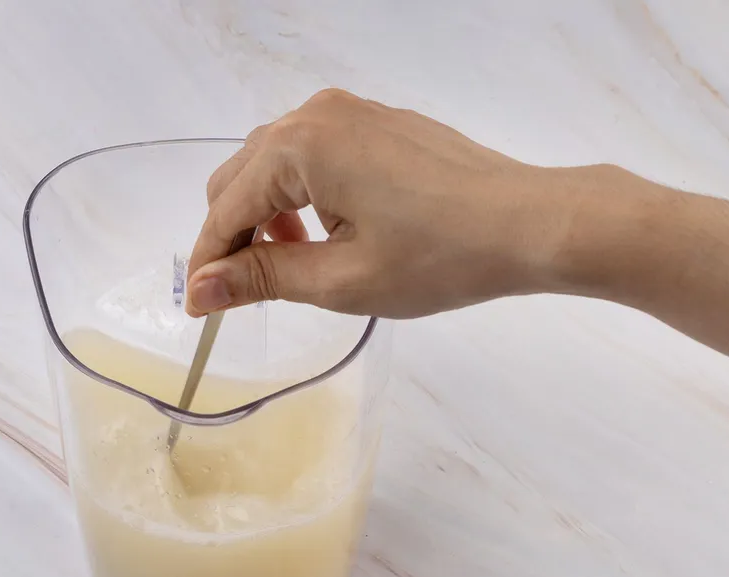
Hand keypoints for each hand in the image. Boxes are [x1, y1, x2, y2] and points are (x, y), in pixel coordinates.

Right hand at [185, 88, 596, 318]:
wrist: (529, 224)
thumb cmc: (439, 258)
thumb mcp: (340, 280)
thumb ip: (261, 277)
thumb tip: (199, 290)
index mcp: (300, 146)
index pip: (226, 208)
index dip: (209, 262)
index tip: (200, 311)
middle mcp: (317, 114)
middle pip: (240, 176)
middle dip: (235, 235)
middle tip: (249, 292)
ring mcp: (351, 113)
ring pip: (274, 164)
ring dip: (268, 215)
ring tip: (295, 265)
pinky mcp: (378, 123)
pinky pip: (314, 155)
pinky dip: (302, 195)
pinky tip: (329, 234)